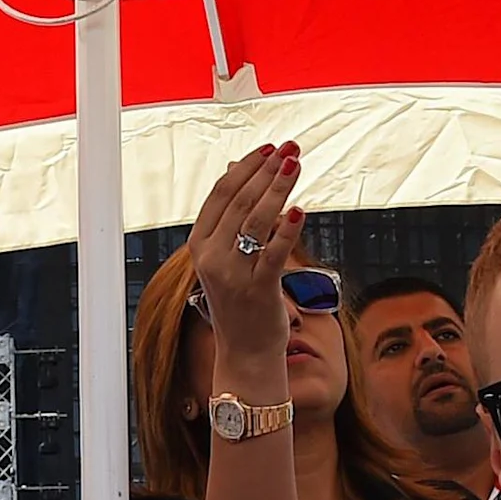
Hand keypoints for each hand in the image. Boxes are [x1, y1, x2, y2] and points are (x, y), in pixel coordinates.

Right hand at [188, 142, 304, 395]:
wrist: (245, 351)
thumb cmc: (240, 301)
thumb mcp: (227, 256)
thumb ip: (232, 216)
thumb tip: (237, 168)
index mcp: (200, 245)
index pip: (221, 194)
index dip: (247, 167)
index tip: (269, 148)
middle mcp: (212, 258)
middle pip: (240, 201)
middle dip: (267, 170)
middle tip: (290, 149)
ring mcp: (233, 274)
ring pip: (256, 220)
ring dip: (278, 189)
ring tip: (295, 166)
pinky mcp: (258, 290)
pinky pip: (274, 253)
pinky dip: (287, 230)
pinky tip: (300, 210)